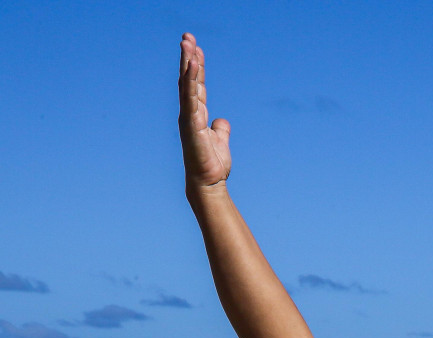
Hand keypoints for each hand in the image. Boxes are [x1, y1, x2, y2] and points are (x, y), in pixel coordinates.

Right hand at [179, 33, 230, 192]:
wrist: (208, 182)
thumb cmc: (212, 163)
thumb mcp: (220, 140)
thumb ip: (220, 128)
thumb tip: (221, 120)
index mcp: (196, 114)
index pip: (196, 85)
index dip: (197, 66)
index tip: (196, 47)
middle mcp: (189, 112)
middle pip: (188, 79)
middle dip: (188, 57)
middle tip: (187, 36)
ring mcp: (188, 117)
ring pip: (187, 85)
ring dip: (188, 63)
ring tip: (188, 43)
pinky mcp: (191, 124)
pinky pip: (191, 98)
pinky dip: (191, 81)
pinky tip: (193, 66)